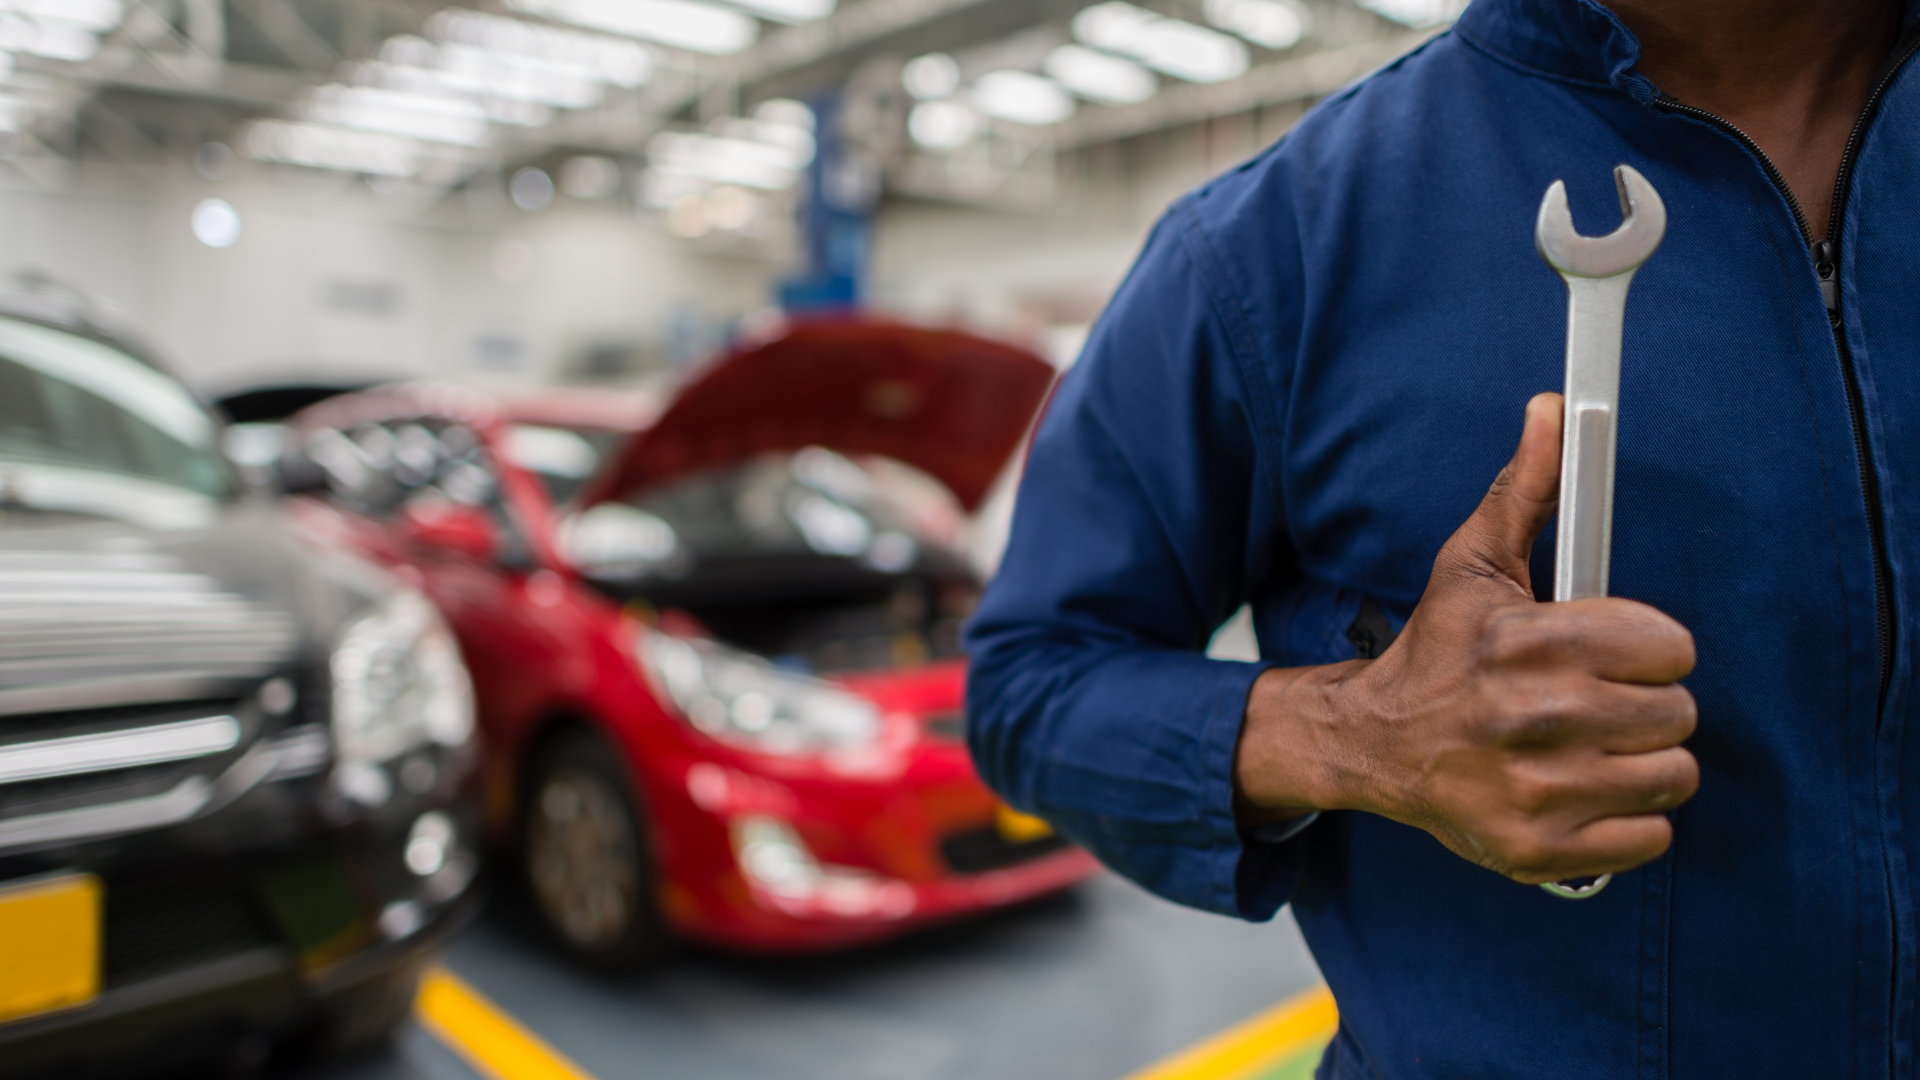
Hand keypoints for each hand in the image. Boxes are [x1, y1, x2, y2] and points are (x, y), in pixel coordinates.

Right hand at [1235, 392, 1698, 883]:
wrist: (1373, 746)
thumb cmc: (1438, 652)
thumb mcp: (1473, 566)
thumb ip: (1526, 490)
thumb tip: (1553, 410)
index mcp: (1528, 643)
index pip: (1670, 648)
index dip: (1649, 649)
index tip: (1615, 655)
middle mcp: (1532, 719)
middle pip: (1678, 715)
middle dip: (1646, 707)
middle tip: (1598, 703)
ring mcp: (1536, 791)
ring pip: (1672, 777)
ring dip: (1642, 764)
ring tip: (1593, 749)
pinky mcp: (1539, 849)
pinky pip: (1649, 839)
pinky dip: (1627, 823)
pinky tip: (1583, 793)